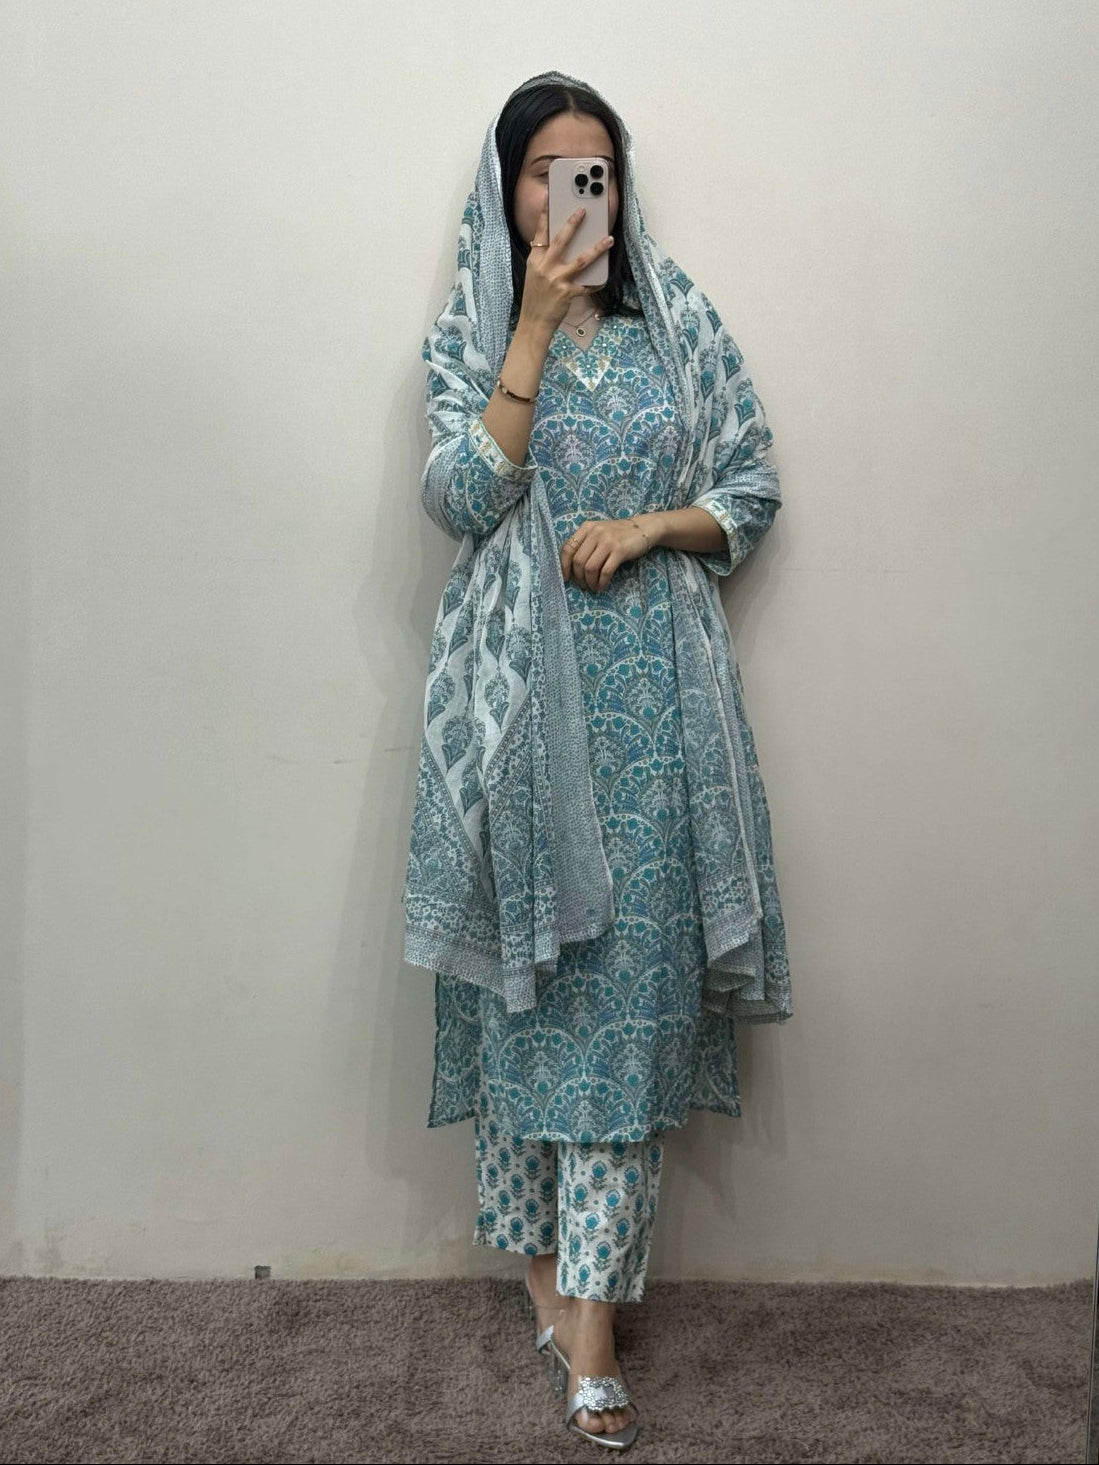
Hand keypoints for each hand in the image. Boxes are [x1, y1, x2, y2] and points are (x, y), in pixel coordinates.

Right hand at [518, 196, 613, 335]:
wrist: (534, 322)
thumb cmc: (535, 298)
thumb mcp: (534, 274)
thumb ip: (545, 259)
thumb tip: (561, 245)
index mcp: (535, 260)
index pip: (540, 232)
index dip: (544, 213)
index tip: (549, 196)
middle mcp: (545, 267)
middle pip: (561, 240)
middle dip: (573, 223)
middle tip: (584, 210)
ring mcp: (557, 280)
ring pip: (581, 260)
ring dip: (597, 249)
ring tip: (609, 240)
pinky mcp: (567, 293)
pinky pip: (587, 285)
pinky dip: (596, 282)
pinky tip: (604, 278)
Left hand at [560, 517, 652, 592]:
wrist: (642, 529)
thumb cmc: (617, 534)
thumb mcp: (598, 532)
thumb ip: (585, 543)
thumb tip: (570, 567)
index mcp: (587, 528)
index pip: (568, 548)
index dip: (564, 566)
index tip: (566, 578)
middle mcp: (595, 532)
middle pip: (578, 561)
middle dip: (579, 578)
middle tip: (583, 585)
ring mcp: (608, 541)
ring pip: (590, 568)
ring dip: (590, 582)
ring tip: (593, 587)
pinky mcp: (620, 550)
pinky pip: (605, 571)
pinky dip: (601, 582)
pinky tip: (602, 586)